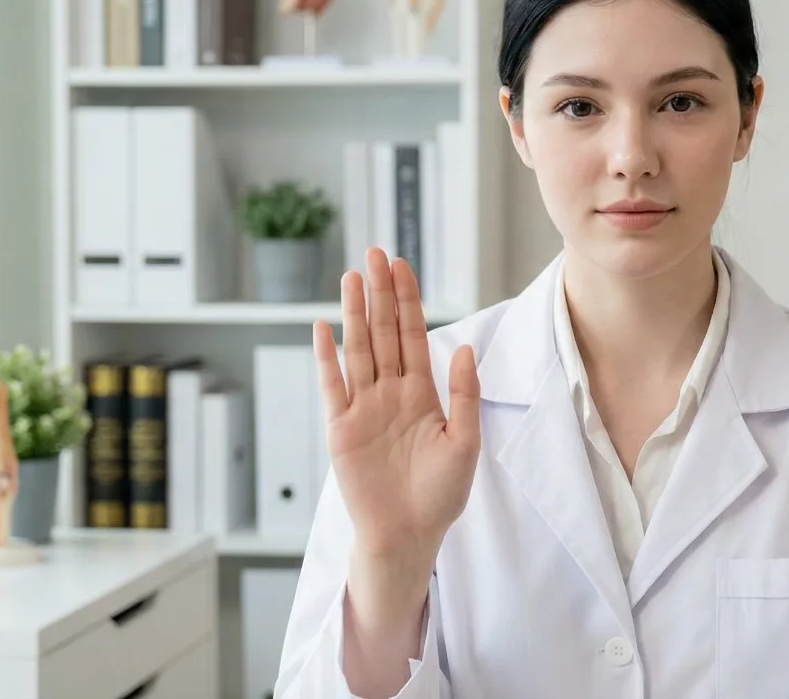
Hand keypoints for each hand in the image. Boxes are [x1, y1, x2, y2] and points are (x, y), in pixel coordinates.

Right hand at [314, 247, 480, 565]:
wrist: (408, 535)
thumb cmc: (440, 495)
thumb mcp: (465, 443)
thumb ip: (464, 395)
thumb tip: (464, 348)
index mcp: (422, 394)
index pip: (413, 335)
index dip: (407, 300)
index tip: (402, 266)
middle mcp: (390, 393)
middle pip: (383, 332)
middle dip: (380, 293)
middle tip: (374, 253)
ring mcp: (363, 408)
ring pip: (358, 350)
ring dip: (354, 314)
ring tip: (351, 277)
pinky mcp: (341, 429)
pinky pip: (332, 386)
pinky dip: (326, 358)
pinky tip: (323, 328)